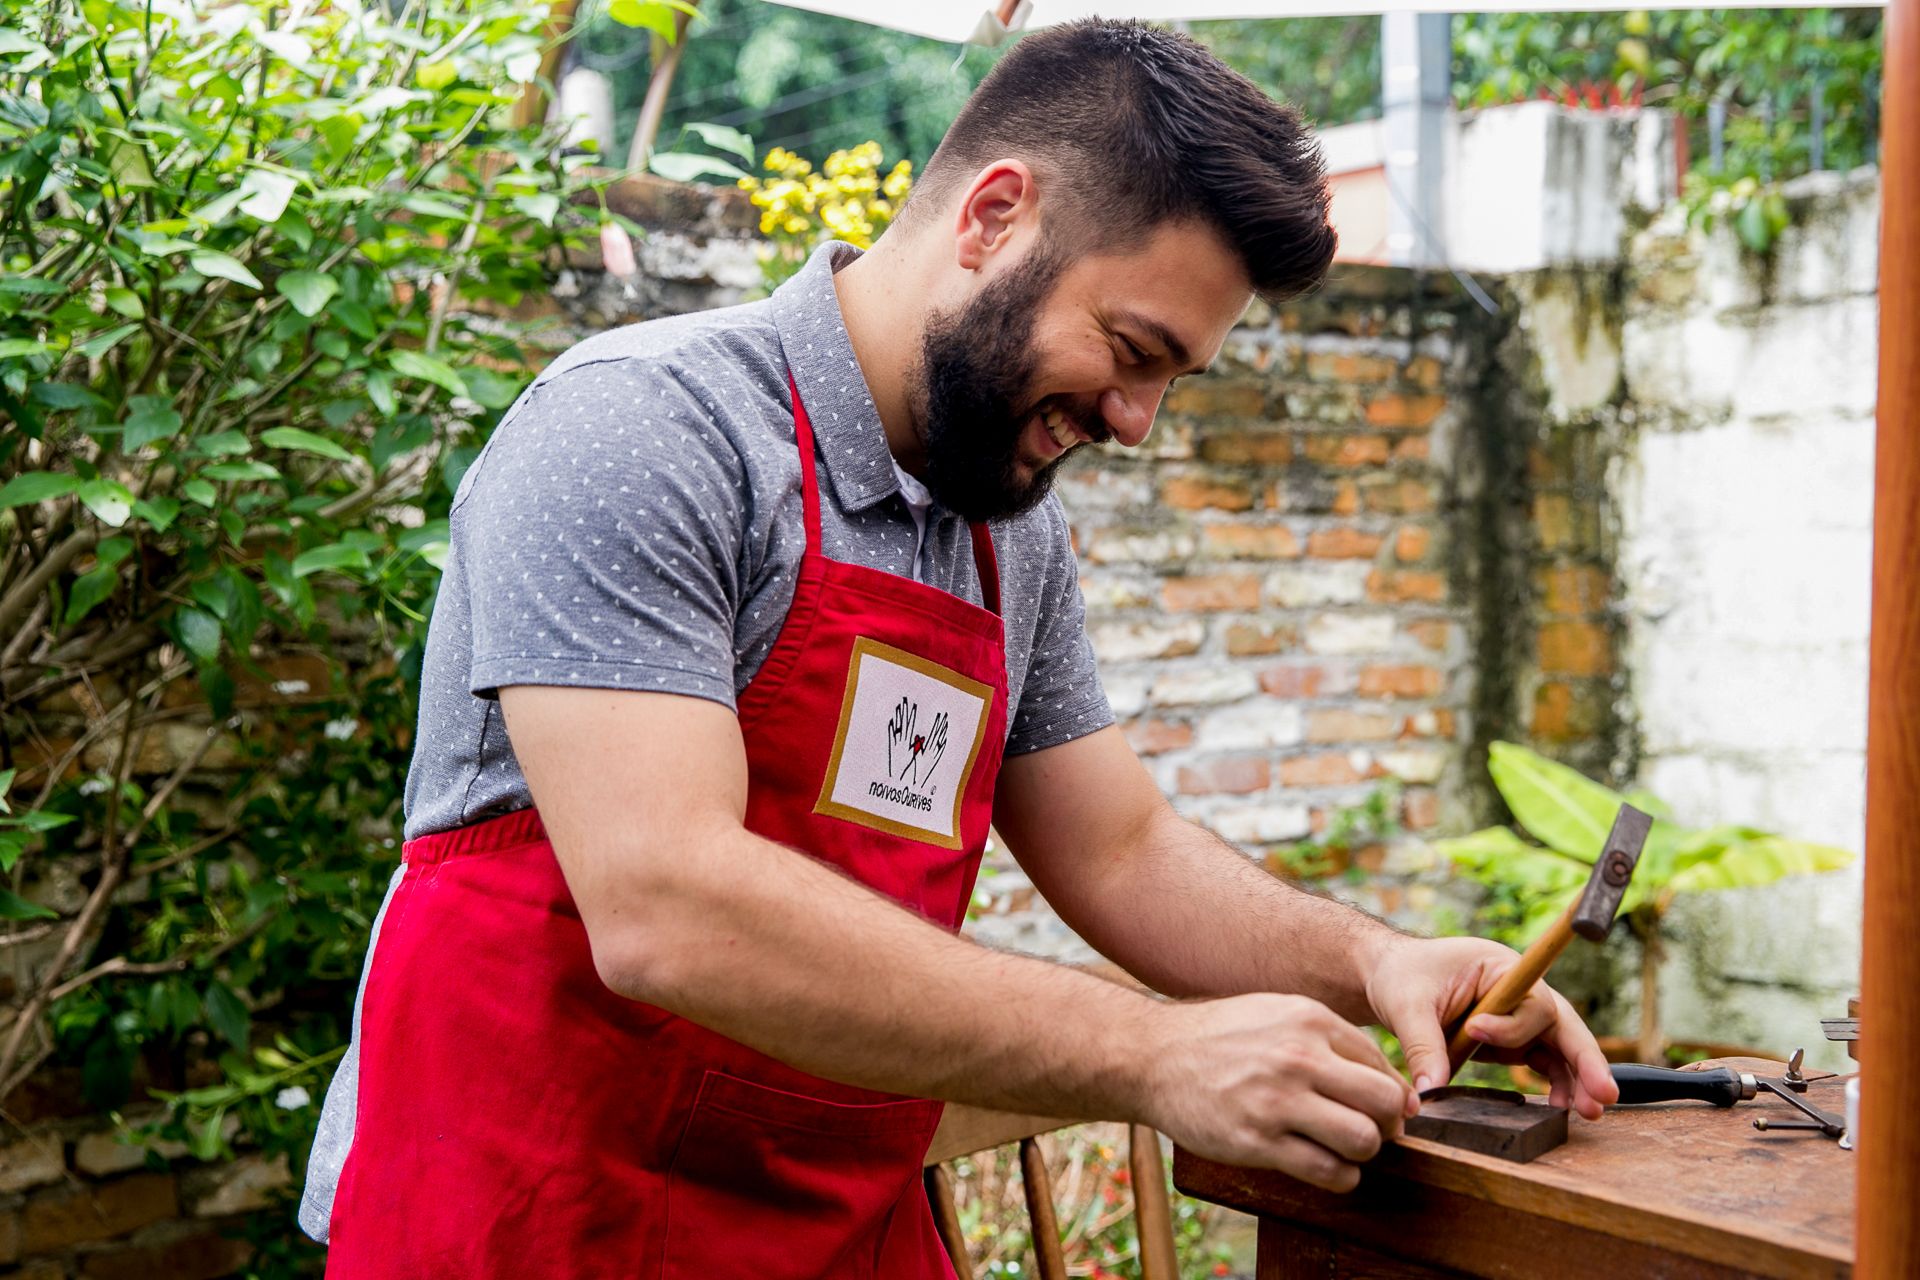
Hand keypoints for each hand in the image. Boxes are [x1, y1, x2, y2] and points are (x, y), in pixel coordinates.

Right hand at [1139, 993, 1417, 1191]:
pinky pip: (1326, 1171)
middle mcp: (1298, 1057)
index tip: (1380, 1110)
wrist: (1153, 1057)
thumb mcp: (1277, 1014)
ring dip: (1363, 1153)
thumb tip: (1394, 1086)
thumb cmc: (1221, 1038)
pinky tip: (1327, 1167)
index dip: (1390, 1095)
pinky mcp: (1257, 1141)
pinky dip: (1340, 1177)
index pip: (1381, 1065)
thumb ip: (1331, 1040)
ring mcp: (1277, 1101)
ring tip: (1345, 1150)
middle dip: (1387, 1124)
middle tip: (1372, 1131)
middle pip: (1384, 1103)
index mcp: (1308, 1020)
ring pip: (1362, 1140)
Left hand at [1363, 935, 1618, 1119]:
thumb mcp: (1406, 1005)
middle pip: (1563, 1024)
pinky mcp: (1511, 1041)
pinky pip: (1543, 1061)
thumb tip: (1431, 1092)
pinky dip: (1557, 1083)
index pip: (1528, 998)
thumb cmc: (1401, 976)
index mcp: (1499, 968)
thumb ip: (1422, 1046)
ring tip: (1589, 1112)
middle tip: (1603, 1093)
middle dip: (1585, 1059)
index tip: (1474, 1030)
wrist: (1387, 977)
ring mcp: (1518, 1017)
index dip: (1512, 1024)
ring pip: (1560, 1047)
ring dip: (1578, 1079)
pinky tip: (1563, 1107)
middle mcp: (1519, 992)